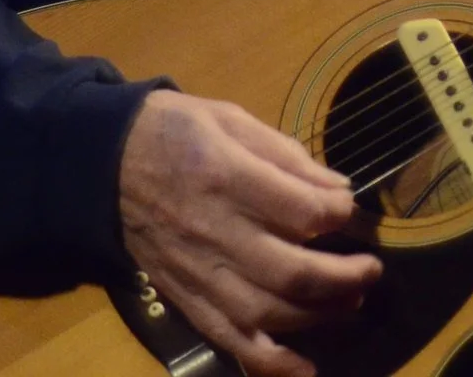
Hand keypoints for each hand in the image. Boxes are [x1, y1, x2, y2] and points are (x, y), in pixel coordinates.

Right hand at [118, 90, 381, 376]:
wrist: (101, 165)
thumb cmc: (174, 132)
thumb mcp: (231, 120)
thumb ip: (287, 156)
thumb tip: (338, 192)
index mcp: (227, 176)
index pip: (301, 211)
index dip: (339, 214)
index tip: (349, 210)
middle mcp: (214, 231)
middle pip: (291, 272)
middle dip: (344, 277)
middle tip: (371, 270)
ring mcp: (198, 272)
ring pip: (266, 313)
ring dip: (319, 315)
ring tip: (350, 302)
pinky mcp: (184, 298)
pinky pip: (228, 340)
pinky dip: (269, 362)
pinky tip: (304, 367)